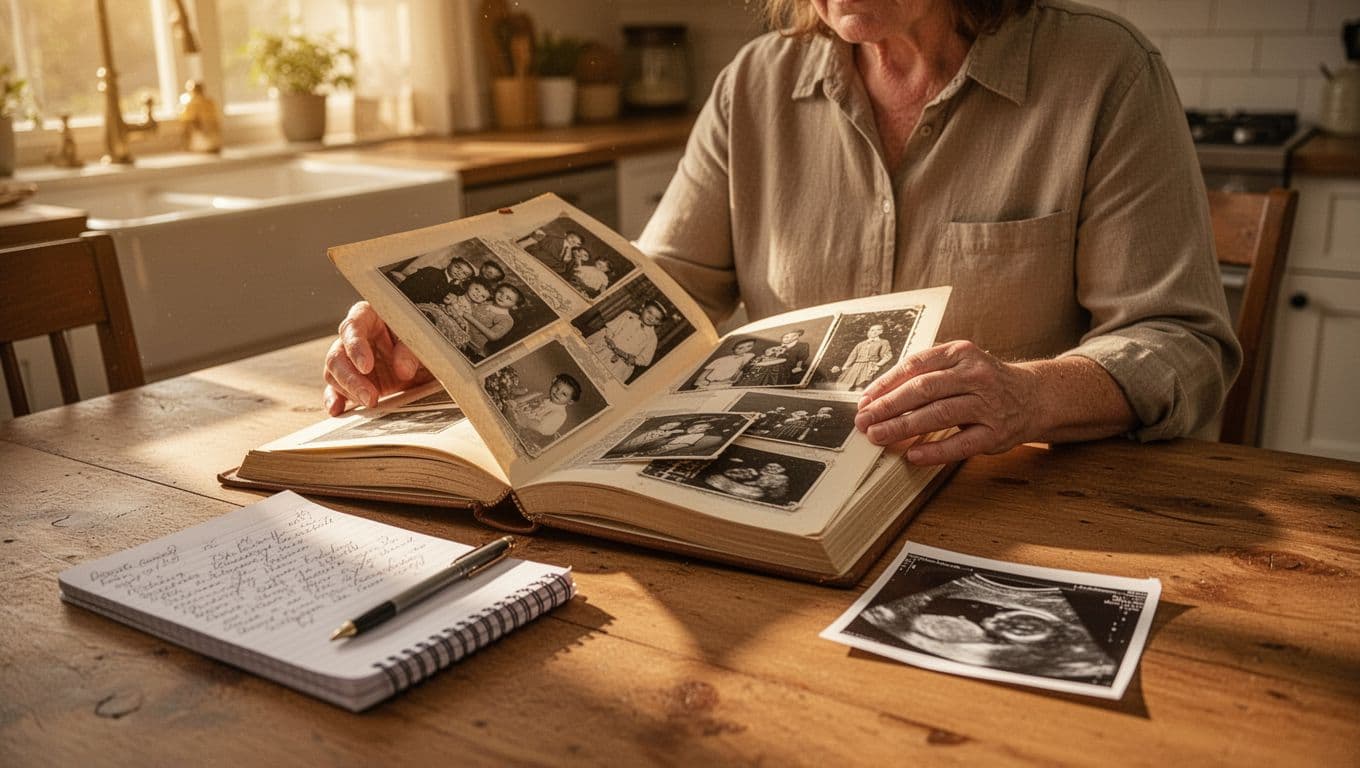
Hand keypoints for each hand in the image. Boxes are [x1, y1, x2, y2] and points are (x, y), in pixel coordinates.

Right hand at [323, 302, 427, 415]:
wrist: (430, 358)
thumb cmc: (422, 339)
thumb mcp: (422, 340)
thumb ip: (410, 350)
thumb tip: (402, 369)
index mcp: (368, 317)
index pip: (353, 327)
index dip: (356, 347)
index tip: (366, 366)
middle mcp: (355, 338)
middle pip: (338, 355)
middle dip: (351, 378)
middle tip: (369, 396)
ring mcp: (351, 360)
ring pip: (334, 374)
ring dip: (349, 391)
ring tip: (370, 403)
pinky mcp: (353, 380)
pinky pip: (337, 390)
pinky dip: (337, 401)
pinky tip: (338, 410)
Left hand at [854, 340, 1040, 463]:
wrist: (1034, 396)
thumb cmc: (986, 382)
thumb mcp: (960, 364)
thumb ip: (927, 373)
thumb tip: (880, 395)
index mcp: (961, 353)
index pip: (916, 365)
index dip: (886, 383)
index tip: (864, 400)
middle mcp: (975, 376)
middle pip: (924, 390)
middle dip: (888, 406)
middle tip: (863, 421)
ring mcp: (987, 405)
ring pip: (939, 414)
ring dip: (903, 427)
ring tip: (878, 436)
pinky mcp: (995, 433)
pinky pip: (961, 443)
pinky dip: (935, 451)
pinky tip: (912, 455)